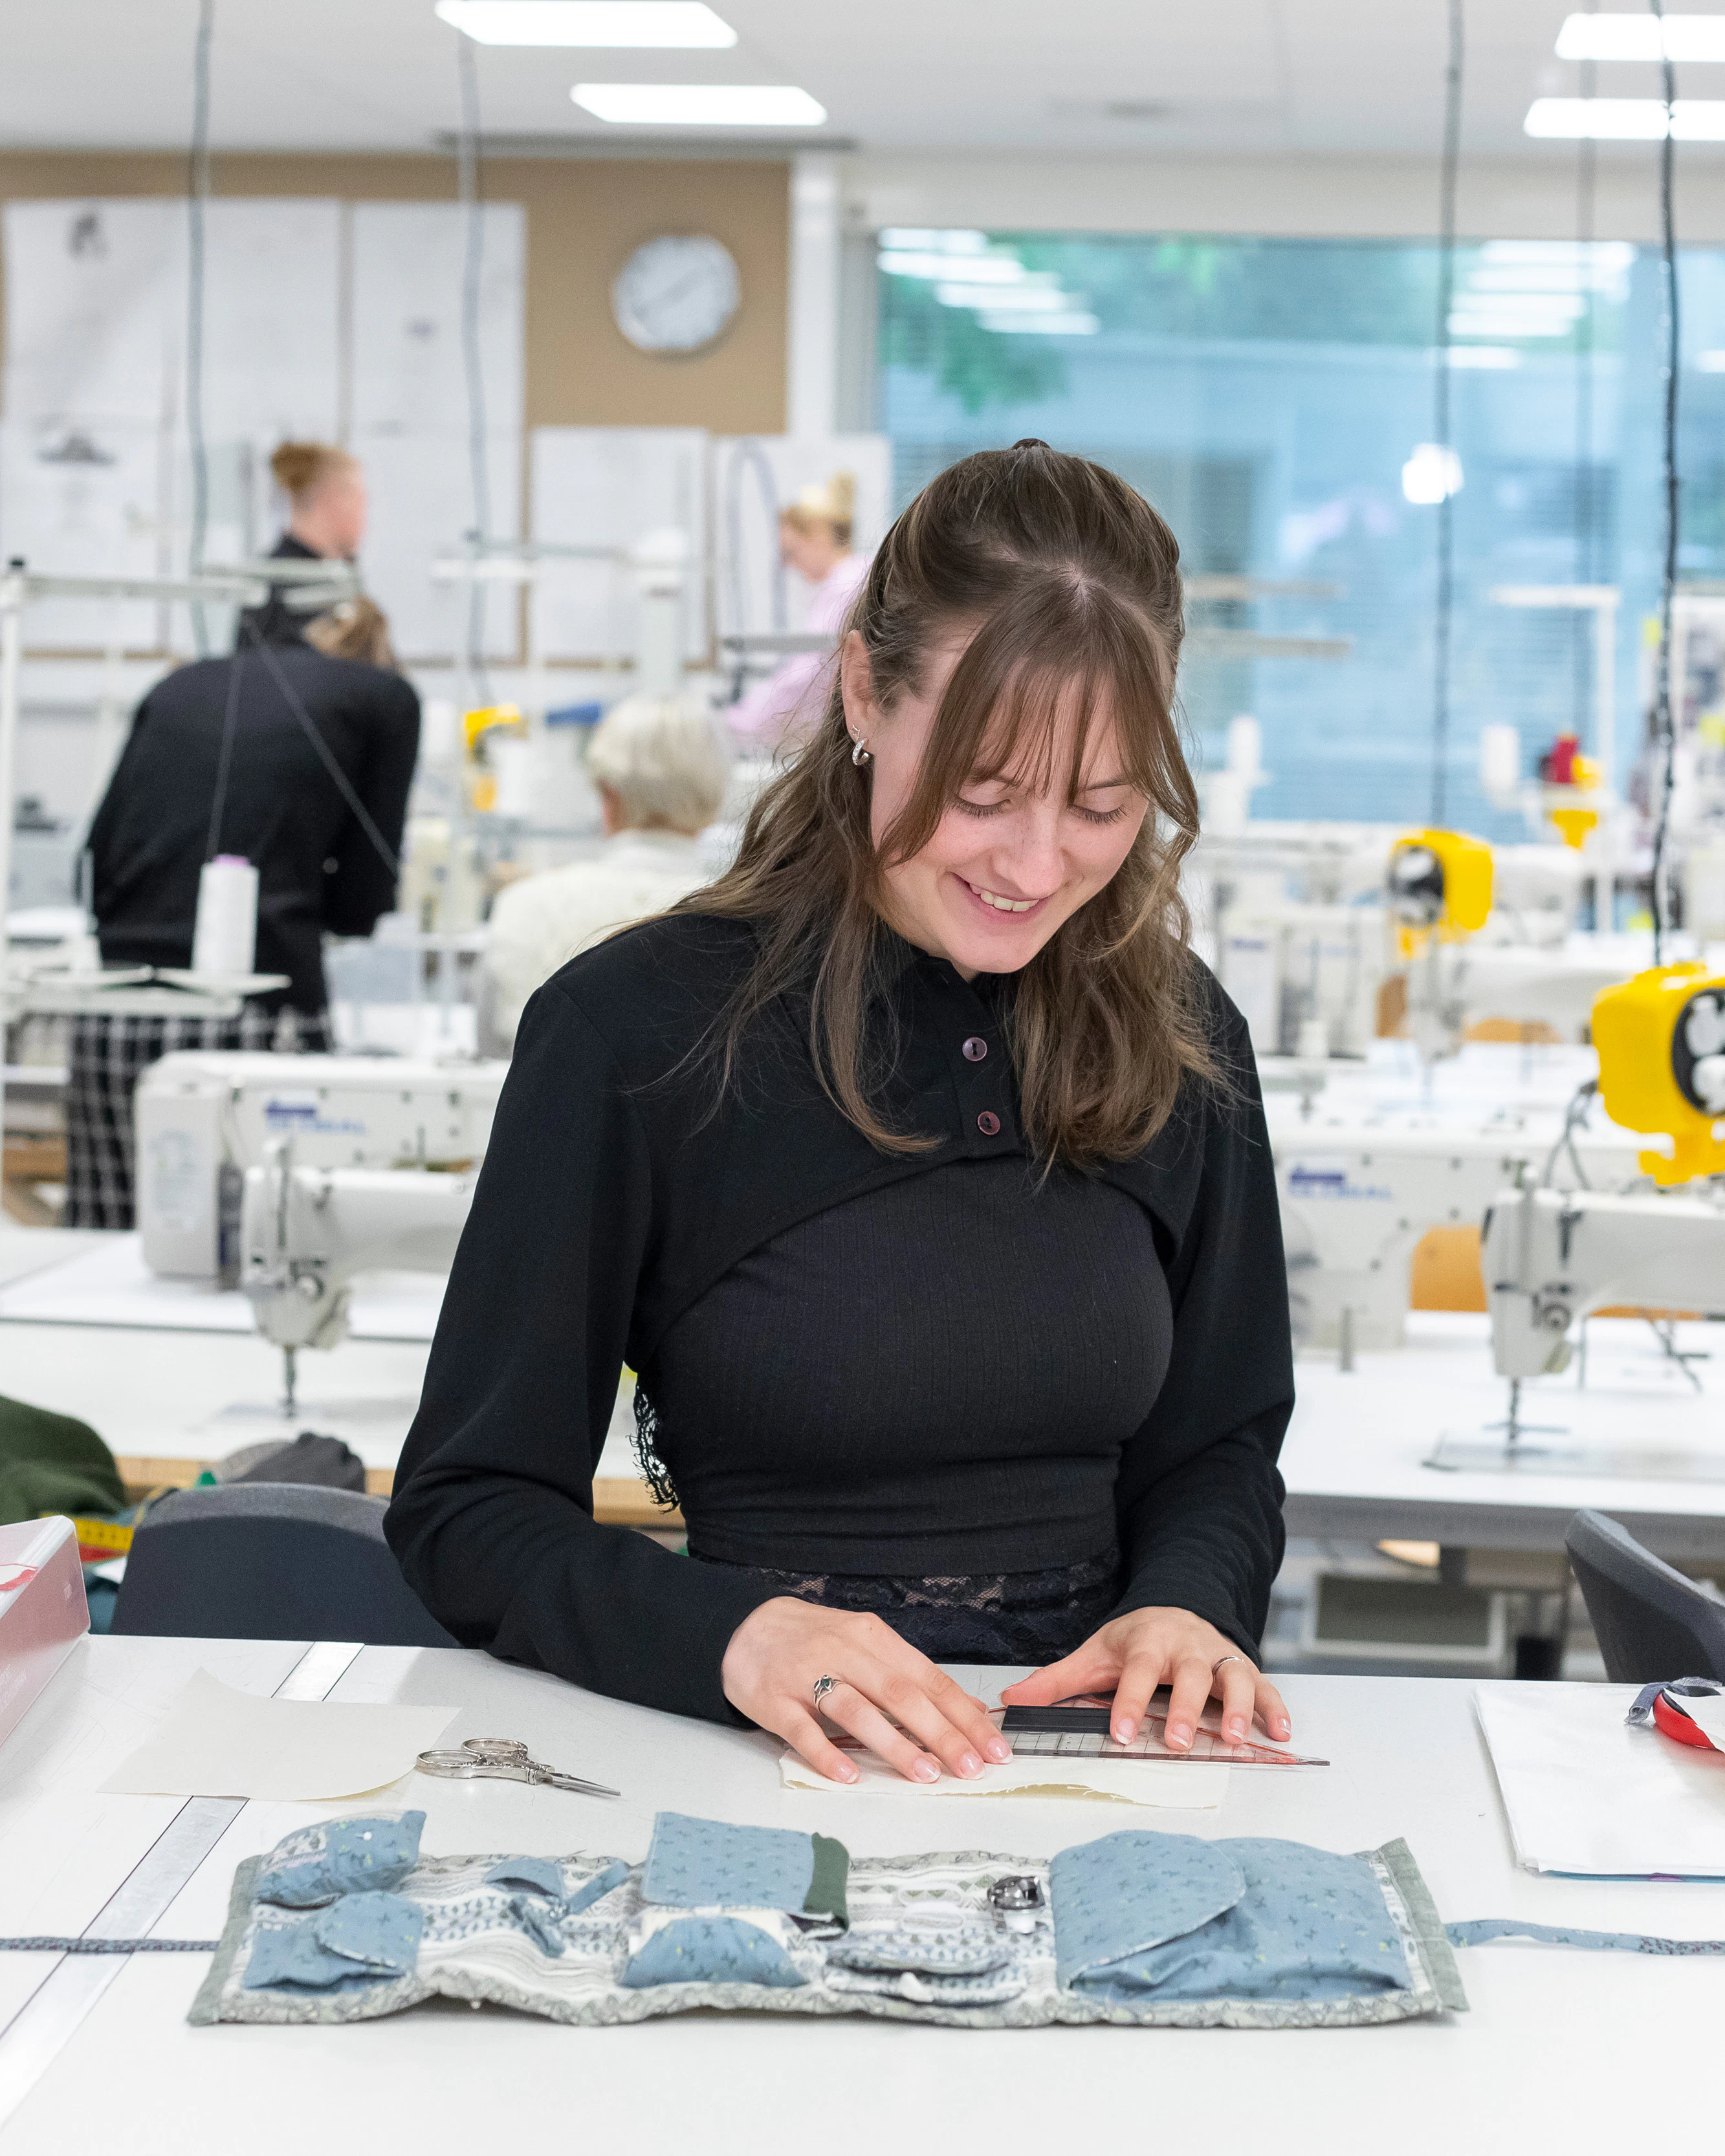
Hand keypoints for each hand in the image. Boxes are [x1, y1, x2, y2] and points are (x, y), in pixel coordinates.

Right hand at [721, 1597, 1013, 1785]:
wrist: (745, 1627)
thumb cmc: (815, 1641)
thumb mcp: (867, 1646)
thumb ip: (913, 1676)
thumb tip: (968, 1709)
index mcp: (874, 1639)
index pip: (929, 1679)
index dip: (964, 1714)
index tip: (993, 1746)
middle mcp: (845, 1653)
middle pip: (900, 1693)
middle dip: (941, 1732)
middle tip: (971, 1767)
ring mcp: (808, 1676)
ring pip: (857, 1710)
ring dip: (894, 1744)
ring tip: (925, 1775)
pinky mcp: (775, 1700)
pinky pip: (803, 1729)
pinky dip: (826, 1754)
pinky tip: (848, 1776)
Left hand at [999, 1606, 1290, 1752]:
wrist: (1177, 1607)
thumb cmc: (1134, 1641)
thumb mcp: (1094, 1654)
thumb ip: (1056, 1680)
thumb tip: (1011, 1699)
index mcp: (1146, 1642)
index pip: (1137, 1671)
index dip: (1128, 1701)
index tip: (1119, 1732)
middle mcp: (1186, 1647)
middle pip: (1188, 1674)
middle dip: (1184, 1707)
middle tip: (1178, 1741)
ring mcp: (1218, 1658)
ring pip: (1231, 1678)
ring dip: (1234, 1707)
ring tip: (1231, 1737)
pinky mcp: (1243, 1669)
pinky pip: (1263, 1686)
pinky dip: (1274, 1708)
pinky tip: (1279, 1733)